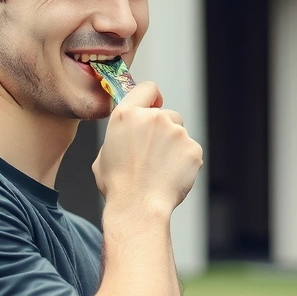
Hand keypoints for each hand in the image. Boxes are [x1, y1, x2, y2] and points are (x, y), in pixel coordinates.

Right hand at [92, 81, 202, 213]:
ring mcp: (175, 131)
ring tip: (160, 170)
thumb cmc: (118, 186)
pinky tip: (171, 176)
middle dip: (163, 131)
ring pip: (180, 133)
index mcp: (126, 115)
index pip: (147, 88)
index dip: (152, 97)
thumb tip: (128, 135)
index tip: (155, 105)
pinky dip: (184, 162)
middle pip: (167, 114)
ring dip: (173, 147)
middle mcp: (152, 117)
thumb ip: (119, 136)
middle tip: (152, 155)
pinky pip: (191, 150)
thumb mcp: (103, 154)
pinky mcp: (192, 148)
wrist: (138, 207)